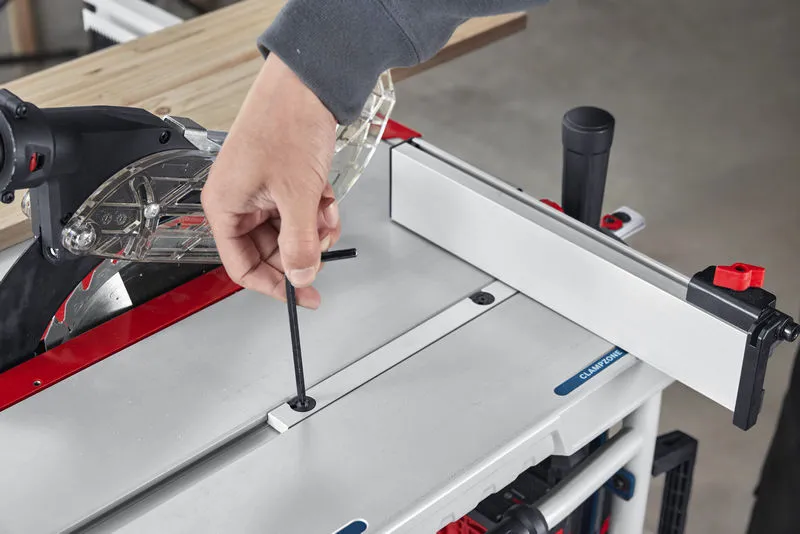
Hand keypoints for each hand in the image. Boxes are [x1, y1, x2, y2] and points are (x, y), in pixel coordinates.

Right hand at [202, 54, 339, 308]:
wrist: (307, 84)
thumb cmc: (286, 125)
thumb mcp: (296, 196)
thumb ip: (299, 244)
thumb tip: (301, 278)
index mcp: (225, 207)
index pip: (241, 267)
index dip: (273, 285)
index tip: (302, 295)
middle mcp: (238, 201)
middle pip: (269, 251)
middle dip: (301, 251)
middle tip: (324, 250)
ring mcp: (260, 191)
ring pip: (288, 232)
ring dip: (314, 229)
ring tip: (326, 212)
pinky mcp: (279, 180)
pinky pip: (298, 212)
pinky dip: (317, 210)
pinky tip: (326, 196)